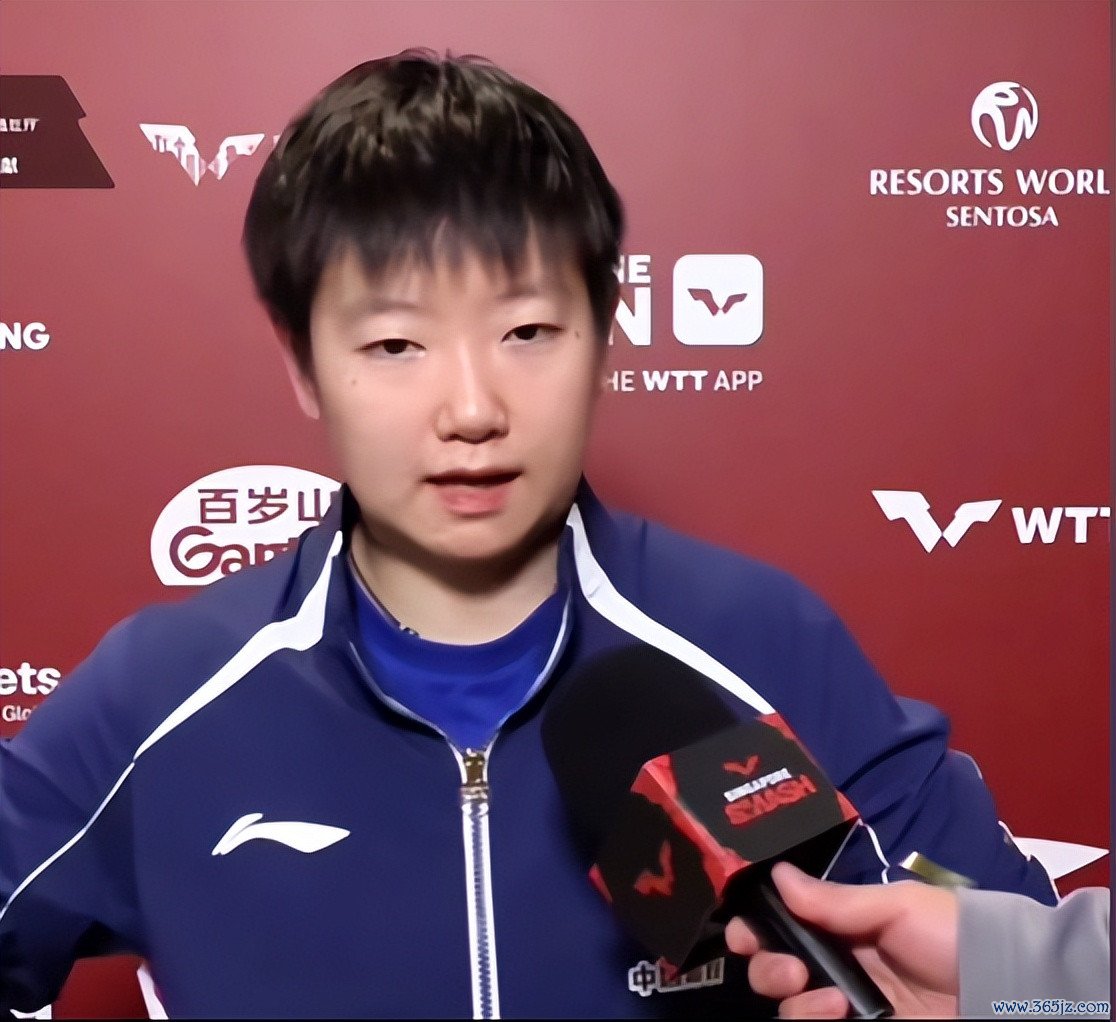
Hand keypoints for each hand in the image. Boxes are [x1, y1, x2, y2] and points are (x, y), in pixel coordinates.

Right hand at [725, 862, 959, 1017]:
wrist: (1001, 989)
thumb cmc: (950, 935)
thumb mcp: (897, 905)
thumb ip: (836, 900)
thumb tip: (777, 875)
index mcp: (839, 929)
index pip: (781, 928)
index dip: (755, 929)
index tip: (747, 934)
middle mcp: (835, 968)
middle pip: (771, 972)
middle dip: (767, 969)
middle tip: (792, 971)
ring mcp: (847, 1008)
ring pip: (789, 1010)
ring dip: (796, 1004)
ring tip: (831, 1003)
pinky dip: (811, 1021)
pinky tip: (838, 1015)